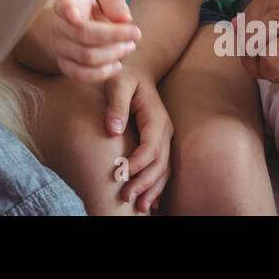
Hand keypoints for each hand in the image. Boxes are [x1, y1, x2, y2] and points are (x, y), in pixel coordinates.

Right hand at [49, 0, 141, 82]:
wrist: (74, 26)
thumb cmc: (92, 7)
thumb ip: (114, 2)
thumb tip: (125, 19)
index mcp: (67, 3)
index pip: (63, 6)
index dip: (67, 11)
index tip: (74, 15)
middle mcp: (59, 26)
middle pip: (82, 34)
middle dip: (113, 36)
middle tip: (135, 34)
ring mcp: (60, 48)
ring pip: (85, 57)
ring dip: (113, 54)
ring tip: (129, 47)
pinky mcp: (65, 66)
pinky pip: (81, 75)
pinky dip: (102, 73)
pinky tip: (117, 65)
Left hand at [104, 69, 172, 211]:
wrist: (136, 71)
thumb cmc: (124, 77)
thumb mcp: (117, 83)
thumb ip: (116, 105)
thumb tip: (113, 130)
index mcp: (155, 117)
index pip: (151, 147)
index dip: (137, 163)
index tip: (120, 174)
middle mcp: (164, 130)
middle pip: (160, 163)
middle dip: (144, 183)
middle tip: (126, 198)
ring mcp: (165, 138)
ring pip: (164, 169)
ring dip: (152, 189)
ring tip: (138, 207)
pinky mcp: (159, 143)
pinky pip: (162, 168)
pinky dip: (157, 186)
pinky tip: (149, 202)